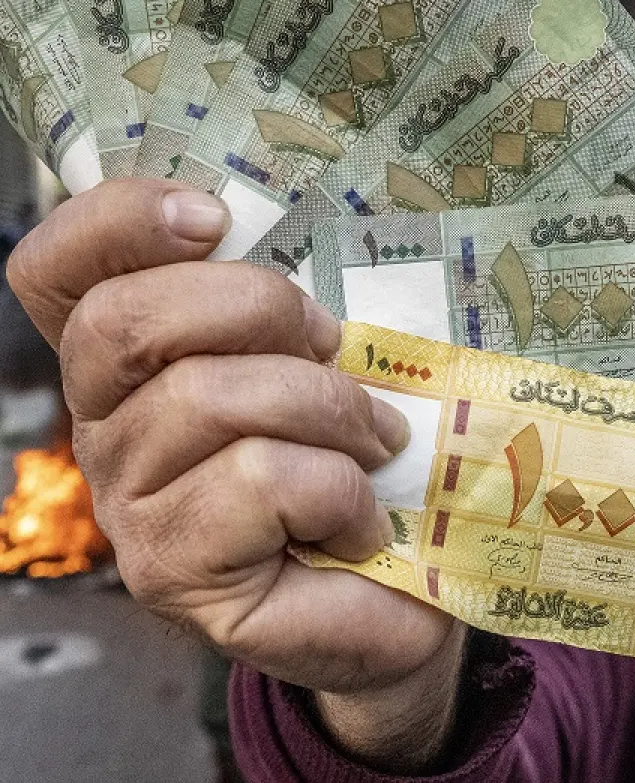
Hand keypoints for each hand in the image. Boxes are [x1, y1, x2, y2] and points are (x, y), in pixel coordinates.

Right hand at [7, 180, 463, 769]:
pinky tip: (360, 521)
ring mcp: (129, 505)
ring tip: (377, 443)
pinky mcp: (172, 572)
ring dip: (327, 408)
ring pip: (208, 399)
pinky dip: (338, 489)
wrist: (402, 593)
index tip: (211, 215)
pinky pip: (258, 480)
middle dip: (256, 307)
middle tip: (336, 343)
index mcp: (134, 360)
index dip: (116, 220)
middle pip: (127, 322)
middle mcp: (106, 427)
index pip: (60, 271)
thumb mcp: (337, 358)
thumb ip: (299, 303)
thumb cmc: (369, 460)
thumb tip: (331, 230)